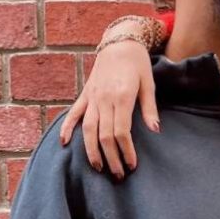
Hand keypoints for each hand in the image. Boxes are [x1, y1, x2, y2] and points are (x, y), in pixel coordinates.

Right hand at [59, 40, 159, 178]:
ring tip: (98, 167)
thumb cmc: (138, 64)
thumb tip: (155, 130)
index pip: (121, 132)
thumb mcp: (149, 84)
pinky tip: (64, 143)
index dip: (126, 151)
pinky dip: (67, 128)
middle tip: (118, 175)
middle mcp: (104, 99)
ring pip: (88, 129)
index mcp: (122, 97)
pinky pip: (74, 113)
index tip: (132, 165)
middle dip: (111, 158)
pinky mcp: (85, 94)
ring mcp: (92, 97)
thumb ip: (149, 109)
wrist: (119, 42)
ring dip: (91, 151)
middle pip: (104, 135)